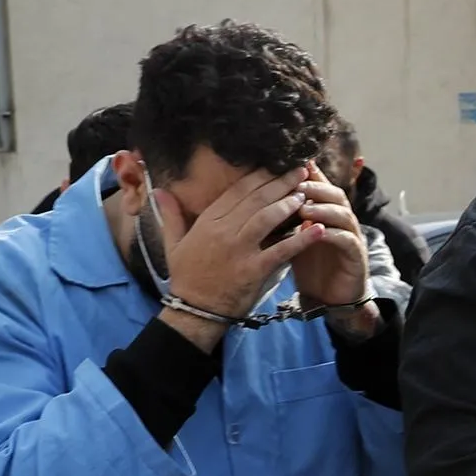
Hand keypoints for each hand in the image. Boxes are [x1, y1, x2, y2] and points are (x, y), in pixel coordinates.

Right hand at [158, 166, 323, 349]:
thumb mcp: (173, 243)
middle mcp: (224, 231)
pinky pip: (281, 250)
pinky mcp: (254, 270)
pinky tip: (317, 229)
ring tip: (307, 193)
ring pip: (268, 217)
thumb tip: (158, 190)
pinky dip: (301, 240)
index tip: (277, 165)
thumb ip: (170, 215)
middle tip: (301, 170)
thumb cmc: (186, 276)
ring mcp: (239, 250)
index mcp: (208, 221)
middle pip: (256, 198)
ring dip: (289, 203)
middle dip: (281, 182)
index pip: (238, 190)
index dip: (260, 175)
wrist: (195, 311)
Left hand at [288, 168, 372, 310]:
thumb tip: (261, 195)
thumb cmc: (310, 265)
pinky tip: (317, 232)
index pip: (321, 186)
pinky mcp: (356, 256)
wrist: (328, 298)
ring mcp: (352, 237)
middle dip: (316, 188)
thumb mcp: (294, 237)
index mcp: (327, 213)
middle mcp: (343, 221)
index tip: (290, 167)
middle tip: (296, 185)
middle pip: (335, 195)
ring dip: (324, 209)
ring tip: (304, 208)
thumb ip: (286, 217)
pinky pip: (347, 240)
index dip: (309, 175)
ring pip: (343, 215)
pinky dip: (333, 234)